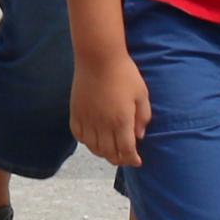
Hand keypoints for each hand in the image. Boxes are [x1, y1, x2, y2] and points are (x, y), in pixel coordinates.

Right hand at [71, 48, 152, 168]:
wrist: (98, 57)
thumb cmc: (124, 73)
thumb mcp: (142, 93)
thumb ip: (143, 117)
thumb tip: (140, 136)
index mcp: (122, 121)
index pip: (126, 151)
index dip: (132, 159)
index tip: (137, 161)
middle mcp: (103, 125)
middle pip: (109, 153)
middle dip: (119, 159)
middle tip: (125, 158)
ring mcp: (87, 119)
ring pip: (93, 148)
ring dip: (103, 153)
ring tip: (111, 151)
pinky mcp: (75, 113)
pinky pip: (79, 136)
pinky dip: (87, 142)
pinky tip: (93, 139)